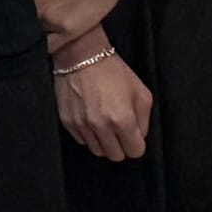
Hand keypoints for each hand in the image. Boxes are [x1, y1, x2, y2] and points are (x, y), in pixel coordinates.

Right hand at [55, 40, 153, 161]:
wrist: (81, 55)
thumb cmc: (113, 72)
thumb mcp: (141, 92)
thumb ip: (144, 120)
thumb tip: (139, 136)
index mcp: (123, 119)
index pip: (135, 151)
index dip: (137, 144)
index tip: (134, 136)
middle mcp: (101, 126)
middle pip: (115, 156)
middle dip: (121, 146)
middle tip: (119, 131)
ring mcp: (81, 125)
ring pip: (97, 150)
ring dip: (103, 142)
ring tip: (104, 124)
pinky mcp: (67, 121)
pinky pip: (81, 140)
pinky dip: (88, 134)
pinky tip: (90, 119)